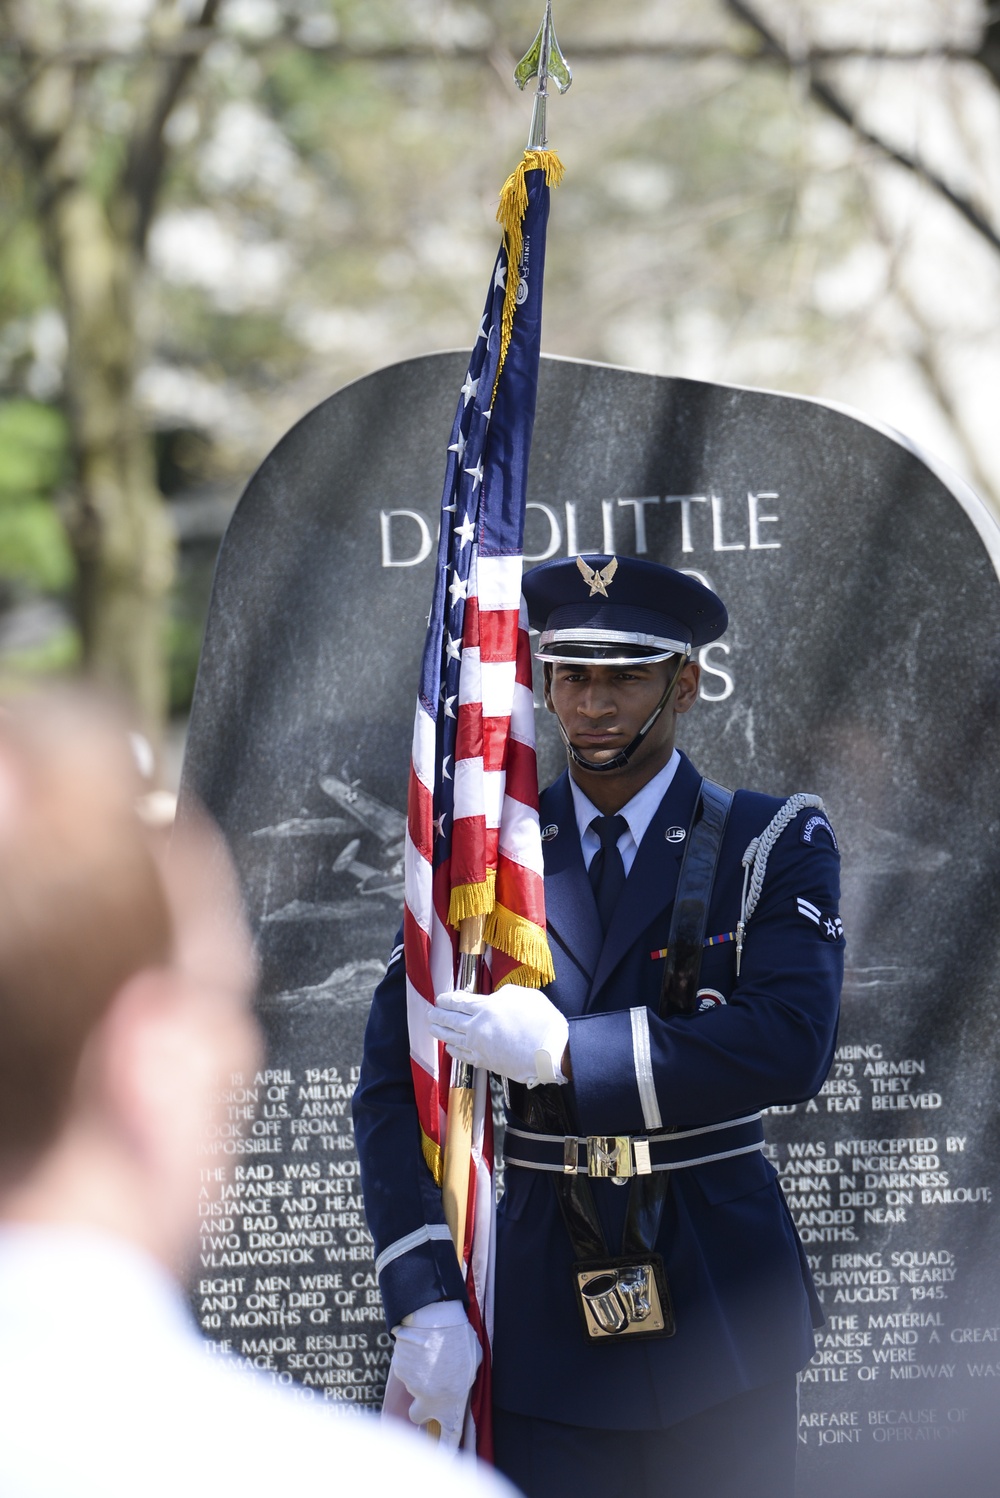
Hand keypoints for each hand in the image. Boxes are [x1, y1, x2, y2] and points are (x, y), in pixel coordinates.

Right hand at [390, 1300, 481, 1447]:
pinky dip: (410, 1361)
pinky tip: (419, 1346)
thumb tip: (458, 1382)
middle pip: (417, 1415)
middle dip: (420, 1406)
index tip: (443, 1461)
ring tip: (430, 1352)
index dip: (445, 1451)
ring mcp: (412, 1388)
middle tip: (427, 1387)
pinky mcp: (399, 1372)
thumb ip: (464, 1381)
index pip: (449, 1437)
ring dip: (418, 1375)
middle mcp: (429, 1401)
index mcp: (451, 1403)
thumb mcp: (473, 1364)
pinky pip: (404, 1370)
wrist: (436, 1319)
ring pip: (411, 1387)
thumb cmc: (460, 1339)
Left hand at [428, 985, 568, 1086]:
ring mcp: (479, 1047)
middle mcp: (477, 1027)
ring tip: (432, 1028)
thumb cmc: (541, 1020)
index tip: (440, 999)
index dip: (446, 1000)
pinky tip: (449, 1048)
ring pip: (453, 1038)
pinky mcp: (485, 1062)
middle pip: (450, 1020)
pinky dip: (454, 1050)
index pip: (458, 1002)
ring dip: (440, 1032)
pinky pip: (463, 1055)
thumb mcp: (523, 995)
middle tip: (430, 1013)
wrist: (550, 1052)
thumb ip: (503, 994)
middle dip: (438, 1015)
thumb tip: (494, 998)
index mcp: (486, 1007)